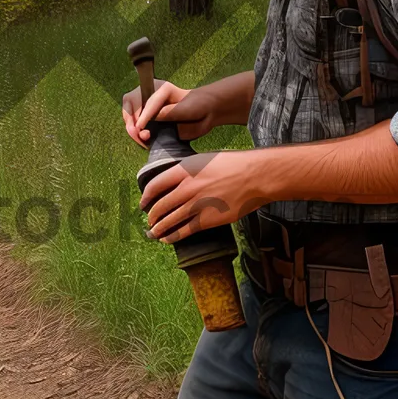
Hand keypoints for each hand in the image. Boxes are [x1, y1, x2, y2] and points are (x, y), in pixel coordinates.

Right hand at [121, 80, 219, 148]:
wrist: (206, 113)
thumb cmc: (199, 106)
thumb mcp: (186, 108)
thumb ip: (169, 112)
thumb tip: (152, 119)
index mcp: (159, 89)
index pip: (147, 101)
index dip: (143, 114)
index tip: (140, 127)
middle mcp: (150, 97)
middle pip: (130, 103)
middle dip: (131, 119)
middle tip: (137, 132)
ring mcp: (148, 109)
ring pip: (129, 115)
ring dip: (131, 128)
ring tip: (142, 137)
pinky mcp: (149, 121)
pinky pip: (135, 126)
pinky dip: (136, 134)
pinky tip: (143, 141)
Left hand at [140, 150, 264, 242]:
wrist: (254, 176)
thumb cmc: (232, 164)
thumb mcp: (204, 159)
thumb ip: (187, 170)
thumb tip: (175, 180)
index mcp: (184, 170)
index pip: (155, 185)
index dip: (145, 196)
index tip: (142, 202)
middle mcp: (188, 187)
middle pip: (160, 205)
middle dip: (151, 215)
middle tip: (148, 220)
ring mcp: (197, 205)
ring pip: (170, 220)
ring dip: (158, 228)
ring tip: (153, 233)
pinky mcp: (208, 219)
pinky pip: (185, 231)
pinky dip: (173, 236)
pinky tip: (167, 239)